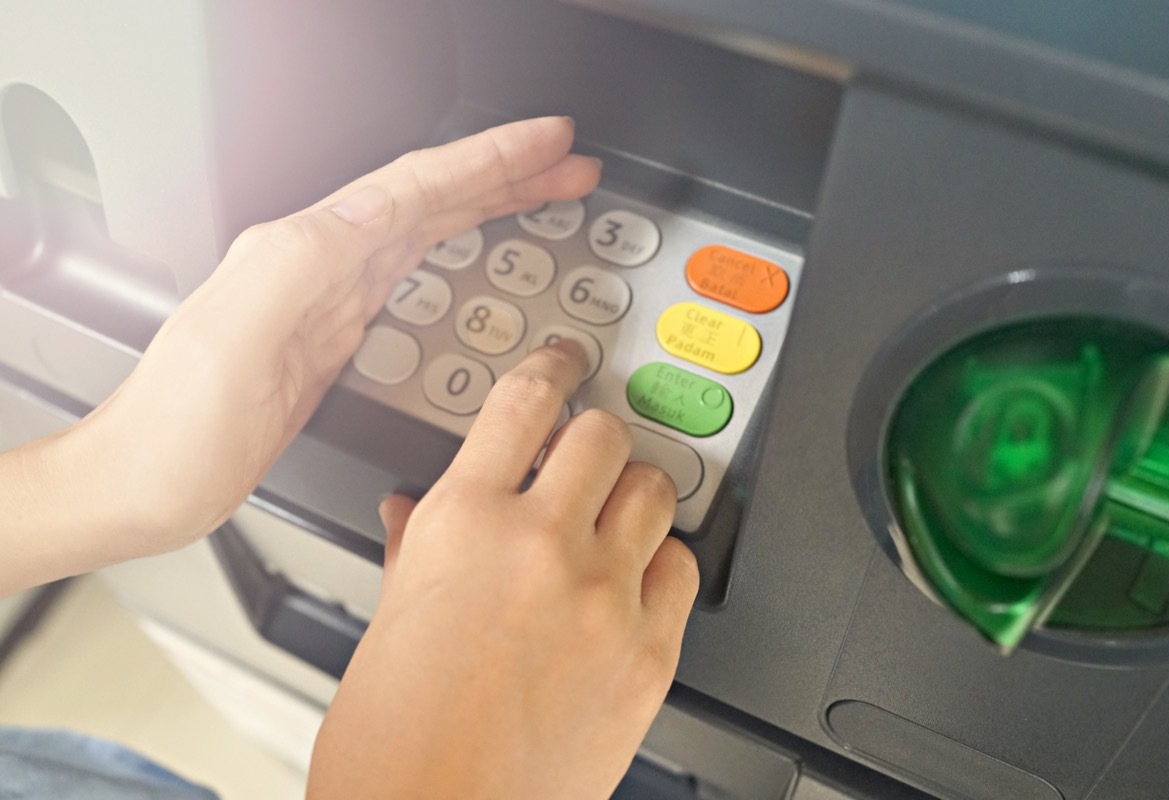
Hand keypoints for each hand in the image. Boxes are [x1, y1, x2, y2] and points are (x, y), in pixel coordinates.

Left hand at [0, 117, 599, 593]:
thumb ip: (304, 261)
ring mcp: (330, 303)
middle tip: (570, 167)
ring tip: (546, 196)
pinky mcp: (336, 342)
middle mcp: (319, 267)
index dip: (489, 159)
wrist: (143, 484)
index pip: (414, 185)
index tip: (549, 142)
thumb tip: (379, 208)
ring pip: (430, 235)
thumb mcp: (235, 333)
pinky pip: (417, 282)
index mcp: (303, 252)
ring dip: (492, 210)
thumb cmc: (176, 425)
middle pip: (432, 201)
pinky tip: (479, 264)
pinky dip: (461, 260)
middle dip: (508, 177)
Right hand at [307, 343, 700, 799]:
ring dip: (634, 494)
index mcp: (462, 522)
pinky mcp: (649, 654)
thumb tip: (409, 511)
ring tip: (614, 518)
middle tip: (584, 459)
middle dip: (593, 440)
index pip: (524, 401)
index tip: (565, 361)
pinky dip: (664, 563)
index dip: (552, 365)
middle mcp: (540, 544)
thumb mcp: (386, 626)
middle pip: (603, 435)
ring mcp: (603, 596)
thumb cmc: (390, 744)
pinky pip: (683, 568)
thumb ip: (412, 551)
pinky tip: (637, 582)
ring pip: (655, 490)